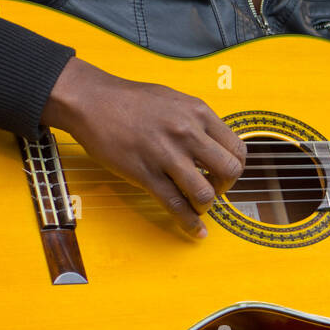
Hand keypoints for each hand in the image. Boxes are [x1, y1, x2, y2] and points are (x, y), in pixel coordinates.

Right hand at [41, 57, 246, 237]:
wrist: (93, 100)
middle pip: (229, 171)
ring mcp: (166, 154)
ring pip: (204, 193)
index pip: (237, 148)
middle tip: (215, 189)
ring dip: (205, 206)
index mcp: (199, 113)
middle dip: (226, 187)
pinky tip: (195, 230)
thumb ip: (197, 121)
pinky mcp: (144, 173)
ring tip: (198, 205)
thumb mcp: (175, 99)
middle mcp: (188, 133)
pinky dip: (189, 222)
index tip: (226, 173)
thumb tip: (213, 143)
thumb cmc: (130, 99)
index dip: (236, 167)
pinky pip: (174, 204)